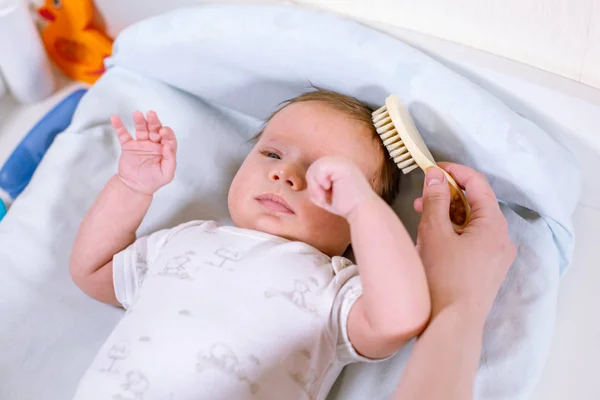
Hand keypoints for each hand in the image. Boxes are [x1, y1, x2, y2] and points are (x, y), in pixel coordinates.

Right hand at [111, 111, 176, 194]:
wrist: (135, 187)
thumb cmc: (153, 181)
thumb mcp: (167, 174)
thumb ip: (170, 160)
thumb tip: (169, 146)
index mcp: (165, 150)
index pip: (168, 138)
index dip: (167, 133)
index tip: (163, 131)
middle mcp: (154, 144)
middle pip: (155, 129)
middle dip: (154, 121)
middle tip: (151, 114)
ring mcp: (141, 144)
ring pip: (141, 129)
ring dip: (139, 121)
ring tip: (137, 114)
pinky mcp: (129, 146)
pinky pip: (123, 134)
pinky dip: (119, 126)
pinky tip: (115, 118)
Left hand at [306, 156, 377, 218]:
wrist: (361, 210)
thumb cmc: (345, 206)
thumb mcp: (325, 194)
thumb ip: (315, 186)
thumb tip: (308, 182)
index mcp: (338, 166)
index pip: (315, 170)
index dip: (314, 185)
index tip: (323, 198)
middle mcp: (340, 161)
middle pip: (313, 168)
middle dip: (313, 185)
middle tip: (321, 199)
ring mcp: (341, 161)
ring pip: (314, 168)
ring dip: (315, 186)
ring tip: (324, 196)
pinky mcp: (342, 164)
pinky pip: (319, 168)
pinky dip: (318, 182)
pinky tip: (328, 189)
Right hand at [414, 163, 516, 319]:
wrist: (452, 323)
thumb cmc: (443, 278)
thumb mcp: (434, 232)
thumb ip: (435, 199)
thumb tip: (435, 175)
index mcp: (494, 225)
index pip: (477, 184)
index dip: (454, 172)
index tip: (432, 168)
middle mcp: (502, 238)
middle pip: (475, 204)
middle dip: (447, 196)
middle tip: (422, 198)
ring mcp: (497, 256)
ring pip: (473, 223)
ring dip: (448, 215)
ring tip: (423, 219)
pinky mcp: (488, 269)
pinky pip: (473, 241)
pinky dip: (455, 233)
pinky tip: (434, 239)